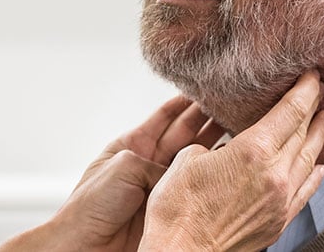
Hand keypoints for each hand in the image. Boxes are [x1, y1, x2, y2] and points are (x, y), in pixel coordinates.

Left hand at [0, 96, 224, 251]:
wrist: (86, 246)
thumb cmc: (91, 206)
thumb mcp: (124, 167)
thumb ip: (159, 162)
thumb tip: (186, 170)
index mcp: (132, 145)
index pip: (165, 117)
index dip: (185, 101)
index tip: (207, 88)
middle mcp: (150, 162)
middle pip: (185, 133)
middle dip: (208, 117)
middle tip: (232, 104)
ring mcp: (162, 184)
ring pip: (195, 156)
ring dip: (214, 140)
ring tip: (237, 125)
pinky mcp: (172, 206)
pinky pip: (196, 183)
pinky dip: (213, 170)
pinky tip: (228, 158)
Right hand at [139, 71, 323, 250]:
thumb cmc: (177, 209)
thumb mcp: (188, 161)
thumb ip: (215, 147)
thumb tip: (223, 148)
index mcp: (253, 151)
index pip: (289, 112)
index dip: (305, 90)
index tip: (313, 76)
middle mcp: (274, 174)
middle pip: (302, 132)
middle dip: (313, 108)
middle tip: (322, 90)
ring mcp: (280, 200)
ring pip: (308, 160)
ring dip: (319, 137)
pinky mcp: (279, 221)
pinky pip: (305, 191)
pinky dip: (315, 175)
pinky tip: (321, 167)